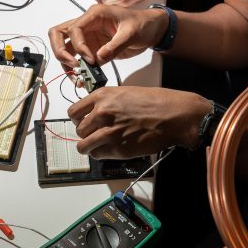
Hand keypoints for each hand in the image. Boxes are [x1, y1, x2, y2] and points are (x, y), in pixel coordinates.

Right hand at [48, 3, 166, 66]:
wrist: (150, 31)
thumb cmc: (142, 24)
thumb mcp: (132, 32)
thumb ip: (115, 45)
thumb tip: (98, 59)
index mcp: (94, 15)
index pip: (74, 28)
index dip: (78, 45)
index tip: (90, 59)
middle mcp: (86, 25)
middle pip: (58, 34)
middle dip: (60, 51)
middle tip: (73, 65)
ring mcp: (87, 37)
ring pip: (64, 48)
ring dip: (66, 63)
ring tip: (77, 77)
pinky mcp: (91, 49)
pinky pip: (77, 59)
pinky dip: (76, 70)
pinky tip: (82, 79)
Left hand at [67, 86, 209, 157]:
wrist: (174, 115)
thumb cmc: (156, 102)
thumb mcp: (126, 92)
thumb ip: (107, 102)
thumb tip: (96, 112)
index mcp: (102, 96)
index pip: (74, 112)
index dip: (77, 119)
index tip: (82, 122)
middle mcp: (102, 113)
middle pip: (78, 130)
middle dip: (85, 133)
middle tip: (95, 134)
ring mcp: (108, 132)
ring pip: (83, 146)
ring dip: (89, 147)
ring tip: (98, 146)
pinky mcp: (118, 149)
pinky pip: (98, 155)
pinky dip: (101, 154)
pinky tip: (110, 149)